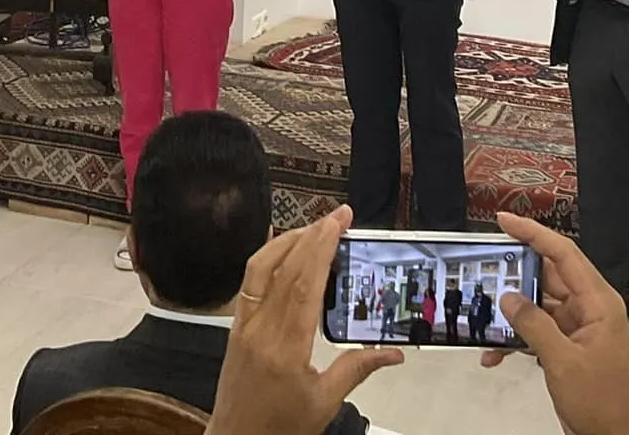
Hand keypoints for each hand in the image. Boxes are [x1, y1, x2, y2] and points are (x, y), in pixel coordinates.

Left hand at [206, 205, 400, 434]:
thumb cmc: (278, 430)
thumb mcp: (324, 403)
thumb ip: (357, 369)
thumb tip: (393, 352)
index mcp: (285, 348)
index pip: (304, 284)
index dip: (322, 247)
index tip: (338, 223)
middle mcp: (260, 330)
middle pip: (285, 268)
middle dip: (313, 235)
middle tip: (337, 215)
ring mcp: (243, 326)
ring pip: (260, 269)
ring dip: (287, 241)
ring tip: (313, 227)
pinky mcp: (235, 329)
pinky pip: (248, 283)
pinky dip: (266, 259)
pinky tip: (282, 251)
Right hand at [483, 212, 628, 434]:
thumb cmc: (602, 402)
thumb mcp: (563, 361)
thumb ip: (534, 325)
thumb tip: (508, 297)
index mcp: (598, 302)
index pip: (563, 254)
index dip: (533, 233)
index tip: (503, 220)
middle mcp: (589, 309)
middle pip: (547, 277)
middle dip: (514, 275)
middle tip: (482, 270)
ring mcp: (578, 329)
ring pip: (538, 305)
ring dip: (511, 314)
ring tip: (481, 315)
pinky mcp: (567, 348)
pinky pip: (537, 332)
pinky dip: (515, 340)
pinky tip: (493, 353)